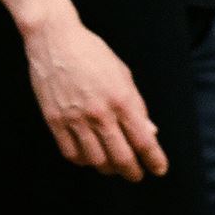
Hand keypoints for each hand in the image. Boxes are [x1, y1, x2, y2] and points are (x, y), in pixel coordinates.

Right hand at [24, 14, 167, 181]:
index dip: (154, 160)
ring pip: (96, 160)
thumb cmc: (92, 54)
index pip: (143, 141)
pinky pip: (71, 153)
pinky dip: (83, 160)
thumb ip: (137, 106)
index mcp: (122, 98)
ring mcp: (75, 118)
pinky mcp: (55, 120)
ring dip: (108, 169)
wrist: (55, 39)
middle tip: (136, 174)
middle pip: (121, 157)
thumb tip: (150, 133)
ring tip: (113, 166)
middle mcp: (100, 112)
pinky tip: (89, 156)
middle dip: (133, 172)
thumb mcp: (122, 75)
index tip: (159, 169)